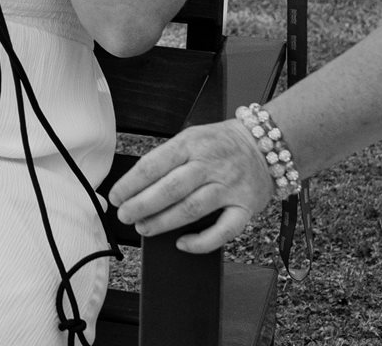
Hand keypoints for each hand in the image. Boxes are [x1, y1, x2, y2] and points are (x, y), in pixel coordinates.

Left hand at [108, 119, 274, 252]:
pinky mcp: (245, 207)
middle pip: (170, 188)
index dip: (131, 183)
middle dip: (142, 205)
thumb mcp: (191, 137)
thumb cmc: (221, 143)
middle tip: (124, 215)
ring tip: (144, 228)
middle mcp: (210, 164)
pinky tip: (182, 243)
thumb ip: (168, 158)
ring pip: (191, 208)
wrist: (266, 145)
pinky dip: (202, 241)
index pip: (154, 165)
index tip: (116, 196)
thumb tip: (136, 185)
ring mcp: (229, 187)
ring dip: (163, 222)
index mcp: (191, 143)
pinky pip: (224, 230)